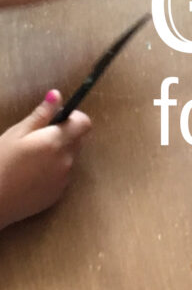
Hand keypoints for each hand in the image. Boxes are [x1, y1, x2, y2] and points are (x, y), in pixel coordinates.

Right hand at [0, 91, 90, 230]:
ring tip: (32, 158)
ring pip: (70, 158)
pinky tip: (32, 174)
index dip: (74, 118)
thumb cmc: (0, 163)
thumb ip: (40, 115)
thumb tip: (57, 95)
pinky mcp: (59, 194)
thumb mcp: (16, 134)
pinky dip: (54, 170)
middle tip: (39, 138)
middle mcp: (66, 160)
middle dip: (64, 134)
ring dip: (59, 153)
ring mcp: (64, 179)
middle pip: (78, 140)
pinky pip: (63, 175)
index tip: (58, 118)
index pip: (84, 123)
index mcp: (56, 142)